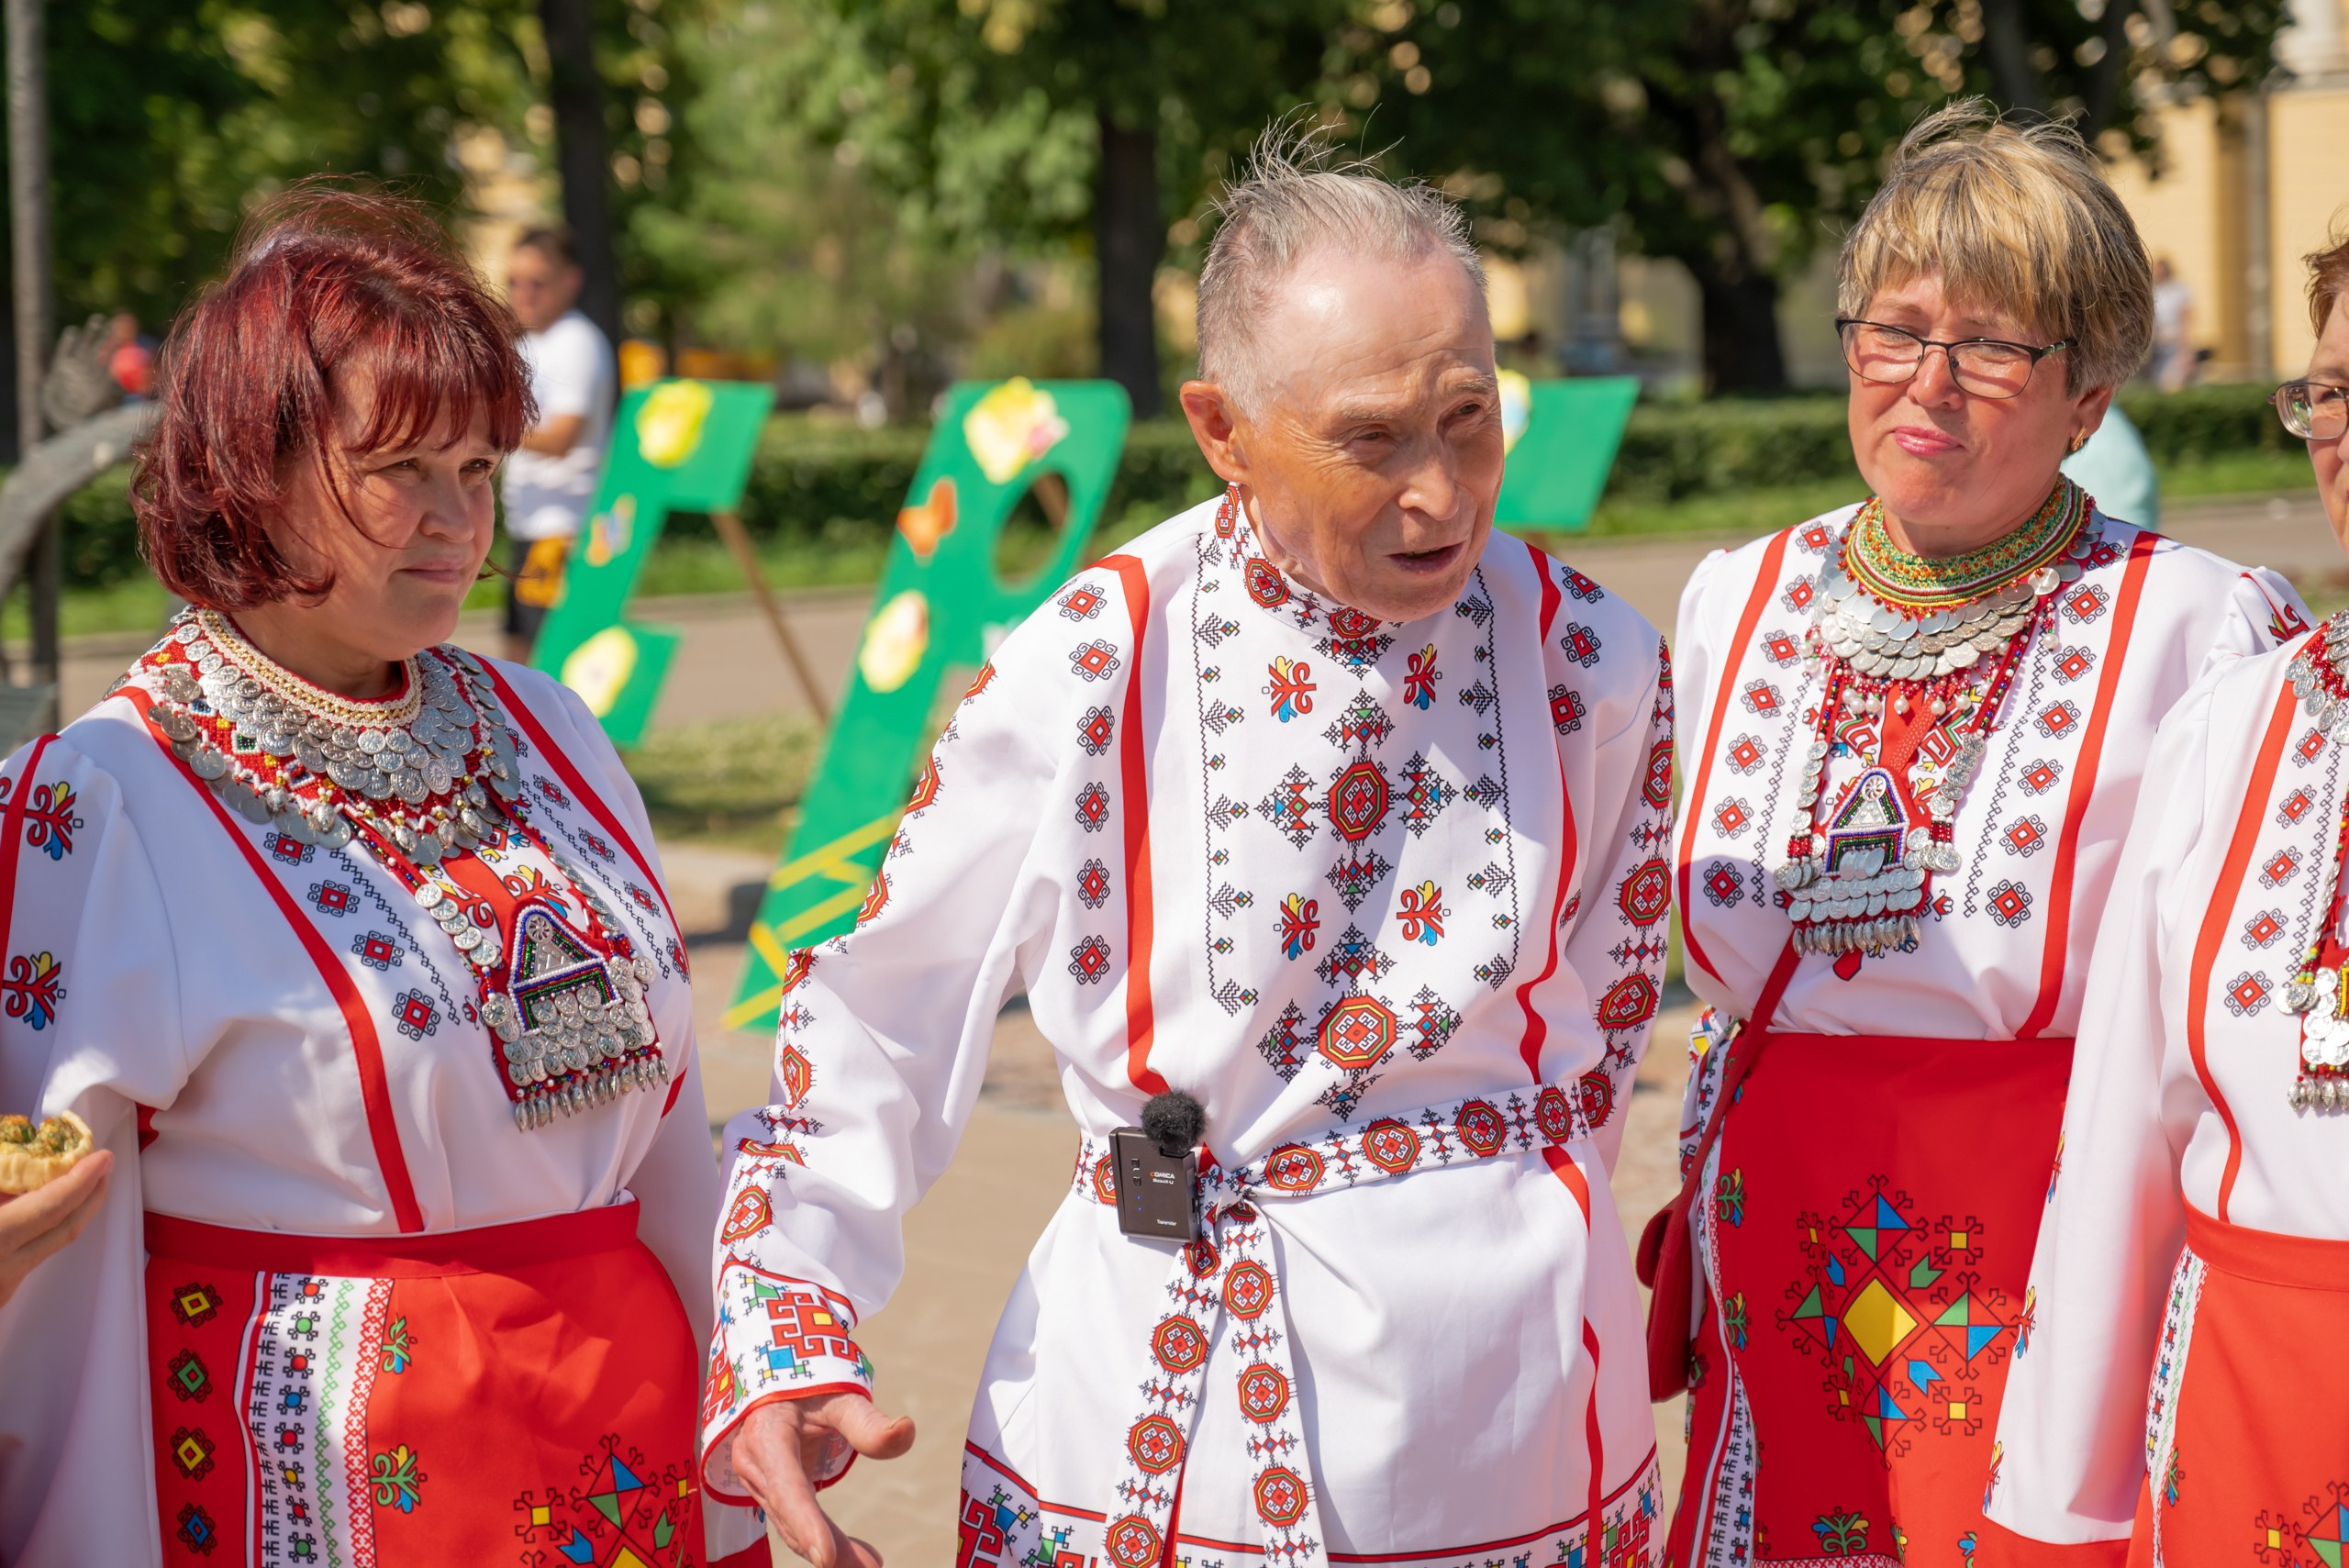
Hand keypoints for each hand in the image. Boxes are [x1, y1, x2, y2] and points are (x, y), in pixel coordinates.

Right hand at [0, 1149, 111, 1309]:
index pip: (51, 1207)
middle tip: (103, 1166)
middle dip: (91, 1196)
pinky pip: (27, 1256)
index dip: (81, 1179)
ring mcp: (5, 1288)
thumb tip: (22, 1168)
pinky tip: (36, 1213)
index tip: (103, 1157)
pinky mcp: (1, 1294)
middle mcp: (6, 1269)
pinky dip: (38, 1231)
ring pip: (49, 1245)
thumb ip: (3, 1185)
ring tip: (75, 1184)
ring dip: (68, 1214)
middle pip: (66, 1230)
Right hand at [733, 1392, 914, 1567]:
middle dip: (827, 1545)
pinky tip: (854, 1555)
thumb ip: (867, 1420)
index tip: (827, 1557)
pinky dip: (821, 1537)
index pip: (788, 1487)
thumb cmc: (810, 1380)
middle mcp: (755, 1462)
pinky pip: (795, 1518)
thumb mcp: (838, 1393)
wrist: (774, 1373)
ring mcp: (759, 1479)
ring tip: (870, 1563)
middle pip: (792, 1513)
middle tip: (871, 1566)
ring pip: (792, 1522)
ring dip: (829, 1548)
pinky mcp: (770, 1488)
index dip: (806, 1523)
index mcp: (767, 1434)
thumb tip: (907, 1432)